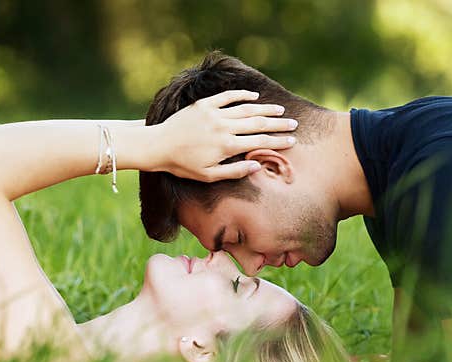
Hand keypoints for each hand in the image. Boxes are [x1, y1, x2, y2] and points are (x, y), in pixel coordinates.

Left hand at [155, 89, 297, 181]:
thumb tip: (257, 165)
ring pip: (246, 109)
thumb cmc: (183, 165)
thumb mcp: (209, 175)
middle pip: (257, 124)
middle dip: (278, 124)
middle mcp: (223, 127)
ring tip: (279, 111)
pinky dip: (242, 95)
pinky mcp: (204, 105)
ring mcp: (214, 113)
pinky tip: (254, 97)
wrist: (158, 146)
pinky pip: (227, 97)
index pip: (259, 142)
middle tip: (293, 124)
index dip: (278, 141)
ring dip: (265, 109)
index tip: (292, 141)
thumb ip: (234, 171)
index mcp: (226, 146)